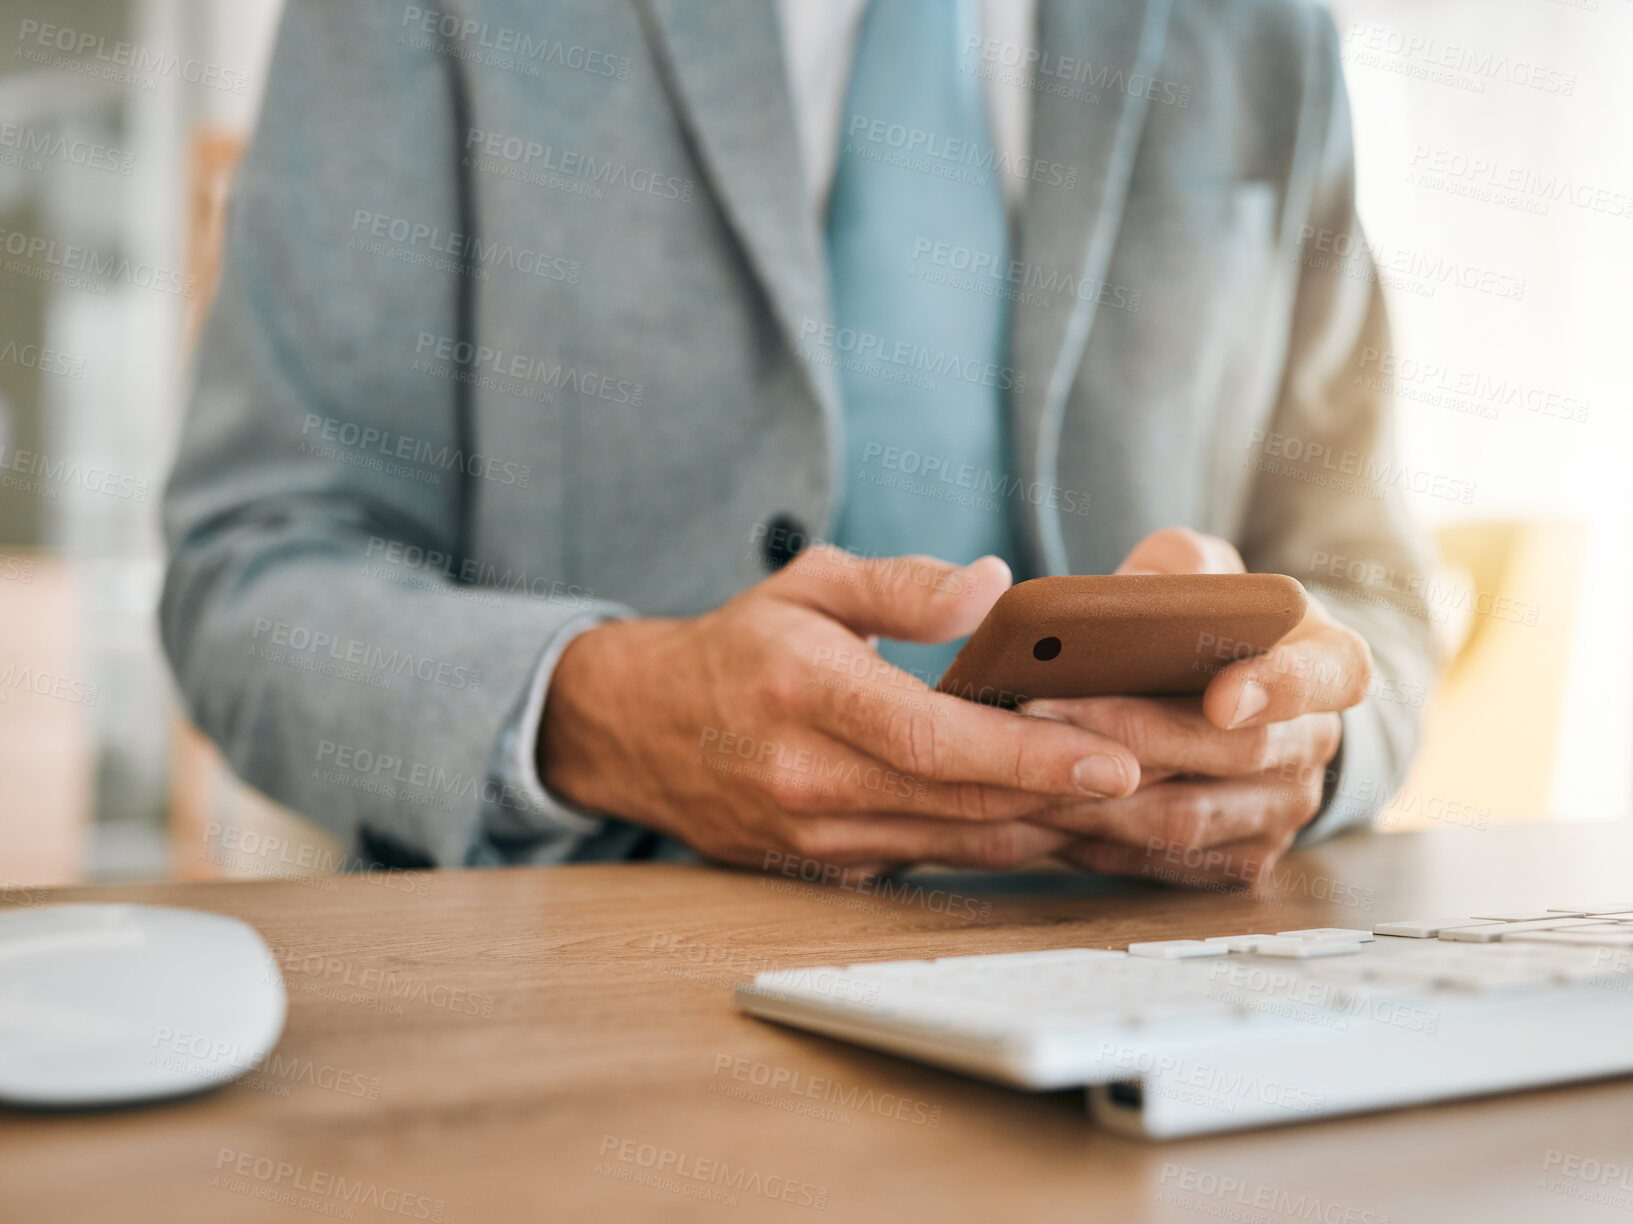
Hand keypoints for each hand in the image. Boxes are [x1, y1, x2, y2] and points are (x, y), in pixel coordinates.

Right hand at [538, 546, 1140, 875]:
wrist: (640, 732)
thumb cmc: (736, 647)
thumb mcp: (808, 584)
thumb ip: (901, 584)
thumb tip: (993, 587)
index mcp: (806, 695)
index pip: (933, 738)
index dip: (1030, 752)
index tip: (1115, 757)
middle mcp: (811, 778)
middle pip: (963, 801)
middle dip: (1069, 797)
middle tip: (1162, 783)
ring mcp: (818, 835)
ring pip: (959, 842)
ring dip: (1048, 827)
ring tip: (1132, 807)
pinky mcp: (829, 866)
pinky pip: (935, 860)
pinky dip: (1001, 842)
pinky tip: (1057, 821)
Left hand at [1027, 528, 1372, 887]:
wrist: (1226, 694)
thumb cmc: (1207, 621)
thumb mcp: (1201, 573)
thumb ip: (1179, 570)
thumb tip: (1127, 597)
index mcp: (1329, 663)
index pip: (1334, 676)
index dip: (1282, 688)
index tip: (1220, 696)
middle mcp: (1316, 744)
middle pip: (1235, 754)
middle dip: (1133, 734)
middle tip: (1042, 711)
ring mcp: (1282, 811)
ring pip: (1188, 819)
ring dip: (1098, 796)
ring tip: (1020, 762)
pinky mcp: (1239, 860)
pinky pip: (1160, 864)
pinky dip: (1094, 839)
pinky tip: (1037, 806)